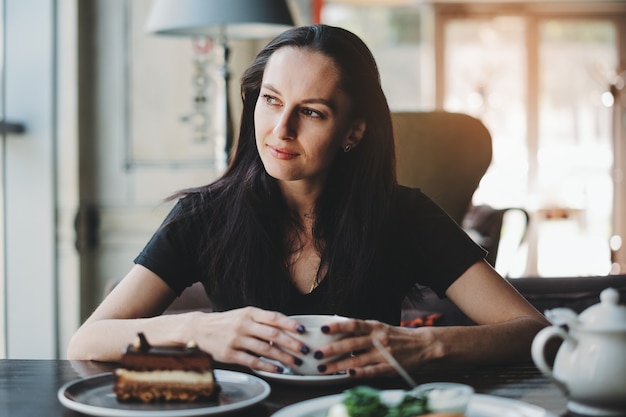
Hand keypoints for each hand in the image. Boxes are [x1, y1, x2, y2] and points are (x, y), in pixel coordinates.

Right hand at [180, 307, 310, 372]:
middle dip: (291, 343)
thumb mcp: (243, 315)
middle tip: (304, 350)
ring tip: (295, 362)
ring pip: (265, 350)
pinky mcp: (230, 354)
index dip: (290, 324)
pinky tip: (277, 370)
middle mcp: (244, 324)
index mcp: (249, 312)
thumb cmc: (226, 322)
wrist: (198, 329)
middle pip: (273, 334)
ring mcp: (236, 340)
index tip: (303, 330)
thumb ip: (262, 320)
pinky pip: (252, 361)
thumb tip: (287, 328)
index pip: (274, 317)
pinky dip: (267, 366)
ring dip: (282, 357)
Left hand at [313, 319, 438, 377]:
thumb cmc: (395, 335)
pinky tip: (348, 374)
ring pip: (357, 360)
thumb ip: (360, 328)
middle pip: (351, 343)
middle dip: (332, 349)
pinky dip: (360, 373)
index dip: (338, 326)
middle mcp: (378, 338)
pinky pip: (372, 371)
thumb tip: (336, 322)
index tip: (323, 329)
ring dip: (339, 365)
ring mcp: (383, 354)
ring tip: (324, 369)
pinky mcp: (389, 367)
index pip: (353, 324)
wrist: (422, 344)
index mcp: (374, 326)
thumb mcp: (378, 326)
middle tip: (316, 354)